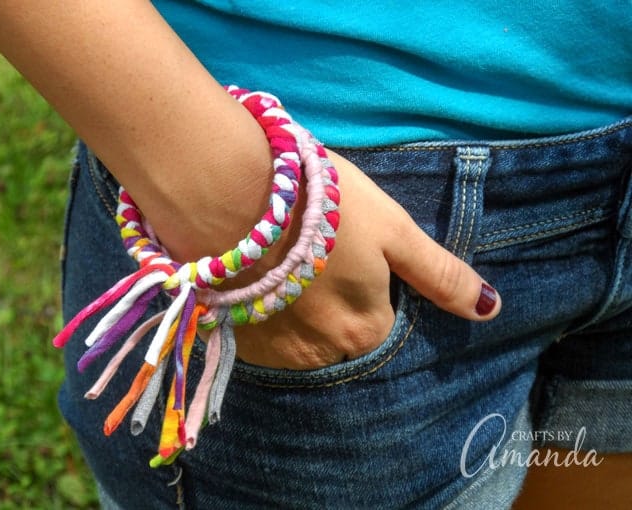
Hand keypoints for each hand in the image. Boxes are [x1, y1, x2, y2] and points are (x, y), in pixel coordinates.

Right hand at [231, 149, 500, 368]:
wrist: (227, 191)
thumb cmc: (324, 205)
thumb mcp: (393, 231)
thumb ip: (440, 275)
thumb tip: (492, 310)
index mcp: (366, 329)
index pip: (382, 325)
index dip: (371, 290)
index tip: (352, 258)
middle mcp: (323, 353)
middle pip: (340, 338)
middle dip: (334, 308)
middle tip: (315, 260)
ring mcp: (274, 351)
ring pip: (300, 341)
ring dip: (298, 315)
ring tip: (284, 268)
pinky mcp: (234, 338)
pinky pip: (261, 338)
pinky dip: (264, 315)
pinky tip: (256, 278)